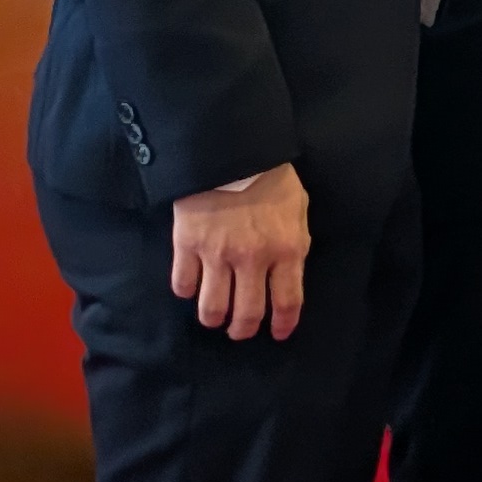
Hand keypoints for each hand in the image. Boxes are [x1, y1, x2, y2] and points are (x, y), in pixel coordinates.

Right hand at [170, 162, 310, 340]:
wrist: (230, 148)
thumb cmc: (271, 176)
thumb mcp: (298, 208)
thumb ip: (294, 242)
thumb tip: (289, 271)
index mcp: (286, 250)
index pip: (287, 302)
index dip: (283, 324)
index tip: (278, 333)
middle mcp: (252, 259)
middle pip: (247, 314)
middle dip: (243, 330)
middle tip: (239, 331)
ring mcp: (217, 254)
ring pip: (212, 308)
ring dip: (214, 319)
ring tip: (214, 317)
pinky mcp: (187, 244)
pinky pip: (183, 283)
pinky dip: (186, 291)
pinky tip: (191, 288)